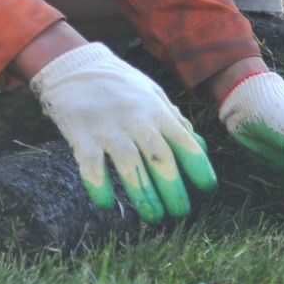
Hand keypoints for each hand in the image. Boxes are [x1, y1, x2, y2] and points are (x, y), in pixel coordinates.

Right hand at [28, 43, 216, 221]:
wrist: (75, 66)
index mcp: (156, 110)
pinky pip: (92, 166)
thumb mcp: (153, 94)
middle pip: (159, 158)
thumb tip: (202, 147)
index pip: (183, 140)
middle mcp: (135, 120)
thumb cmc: (120, 85)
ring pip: (129, 166)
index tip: (208, 189)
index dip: (198, 166)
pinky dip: (99, 187)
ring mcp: (108, 128)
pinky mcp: (81, 135)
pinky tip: (106, 205)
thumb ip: (176, 120)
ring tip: (153, 217)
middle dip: (173, 189)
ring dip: (143, 195)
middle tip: (180, 213)